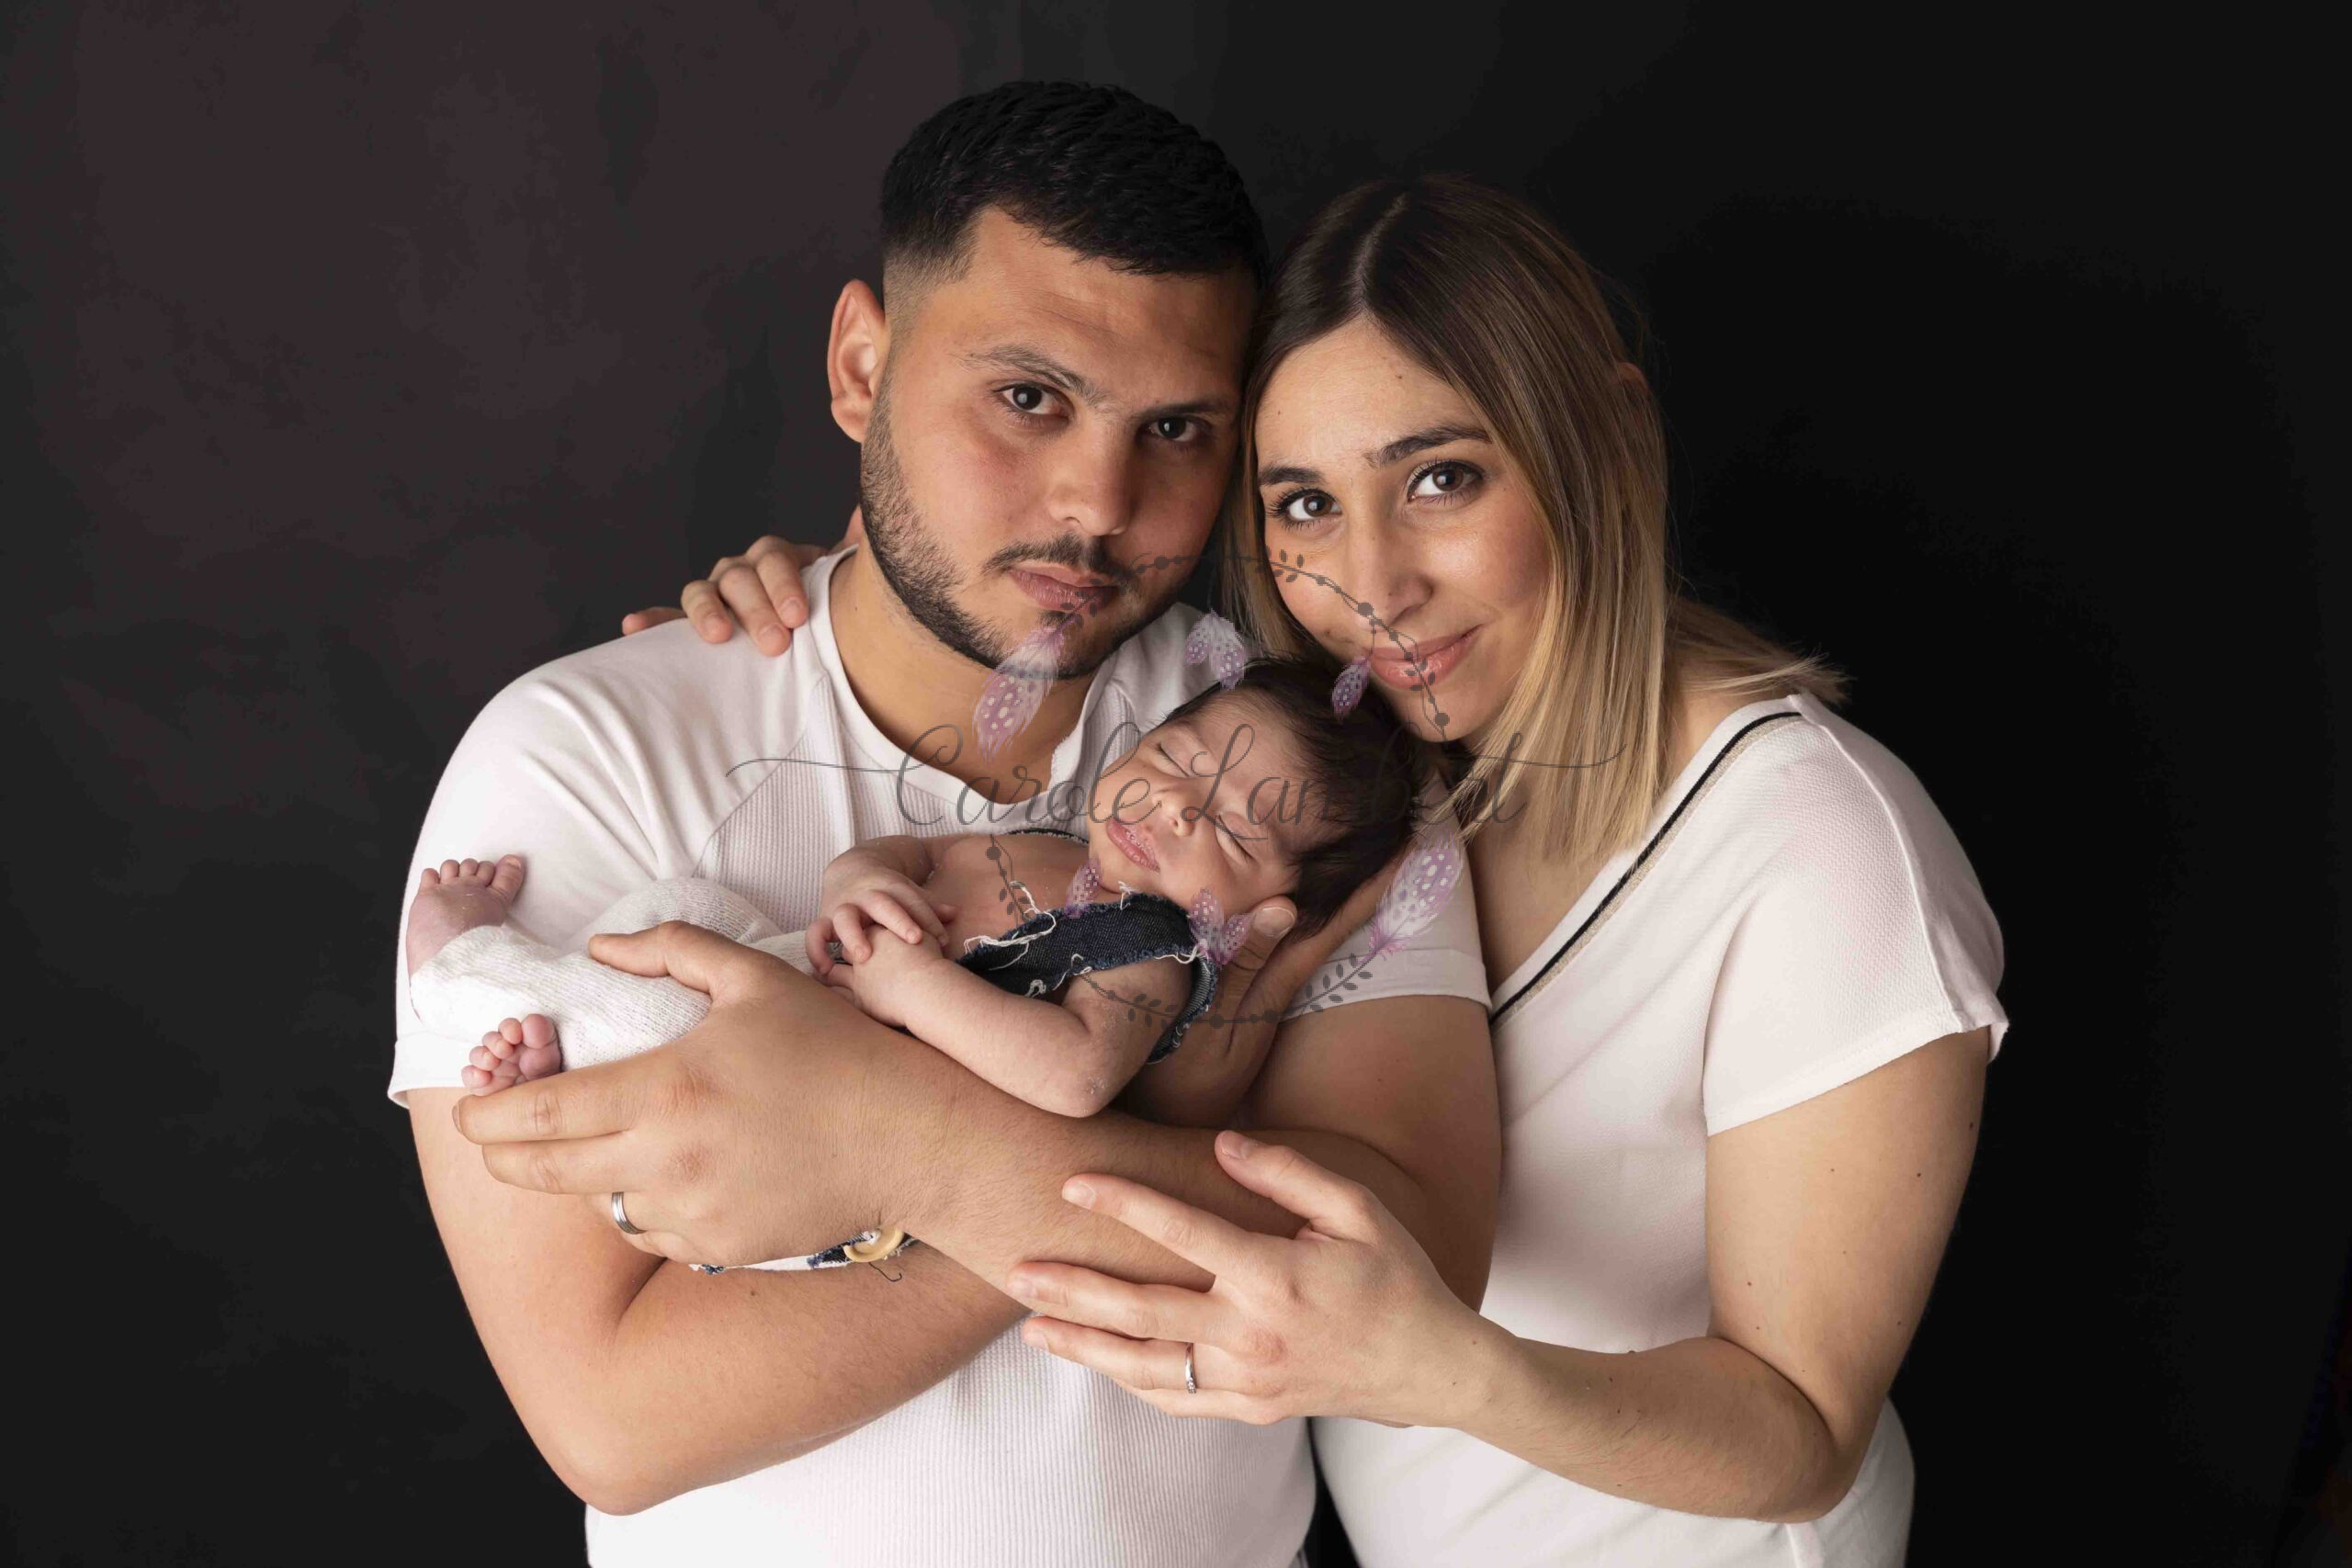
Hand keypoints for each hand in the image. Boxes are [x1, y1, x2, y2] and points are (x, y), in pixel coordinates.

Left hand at [449, 919, 931, 1266]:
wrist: (908, 1136)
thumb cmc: (834, 1049)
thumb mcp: (755, 978)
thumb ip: (671, 949)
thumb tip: (599, 948)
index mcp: (667, 1089)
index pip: (540, 1114)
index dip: (488, 1114)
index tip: (468, 1107)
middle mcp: (668, 1161)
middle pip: (545, 1173)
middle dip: (503, 1155)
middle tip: (495, 1139)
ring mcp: (693, 1213)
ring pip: (598, 1204)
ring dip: (582, 1177)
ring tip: (596, 1145)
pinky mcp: (720, 1248)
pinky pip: (651, 1232)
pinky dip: (640, 1206)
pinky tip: (661, 1175)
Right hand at [619, 509, 865, 652]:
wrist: (808, 630)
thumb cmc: (824, 605)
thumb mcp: (840, 579)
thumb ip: (850, 550)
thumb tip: (867, 516)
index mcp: (775, 558)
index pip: (773, 559)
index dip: (784, 585)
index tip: (799, 617)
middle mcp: (740, 571)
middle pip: (738, 578)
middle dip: (757, 609)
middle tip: (776, 643)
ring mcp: (714, 596)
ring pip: (701, 593)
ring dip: (707, 613)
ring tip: (719, 636)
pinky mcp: (691, 625)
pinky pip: (667, 620)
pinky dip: (651, 622)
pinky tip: (633, 626)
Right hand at [805, 864, 958, 978]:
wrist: (849, 871)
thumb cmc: (886, 891)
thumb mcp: (907, 893)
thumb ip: (927, 906)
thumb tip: (954, 914)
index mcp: (890, 887)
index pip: (911, 900)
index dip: (926, 917)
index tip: (941, 939)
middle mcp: (866, 896)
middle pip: (880, 903)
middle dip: (897, 920)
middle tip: (913, 940)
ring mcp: (843, 906)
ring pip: (844, 917)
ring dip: (853, 936)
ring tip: (862, 958)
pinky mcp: (824, 919)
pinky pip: (815, 934)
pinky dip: (817, 951)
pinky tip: (825, 971)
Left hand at [1005, 1132, 1501, 1428]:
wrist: (1431, 1367)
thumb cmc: (1396, 1277)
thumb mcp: (1357, 1210)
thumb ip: (1288, 1173)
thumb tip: (1224, 1143)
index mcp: (1276, 1275)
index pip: (1182, 1231)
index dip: (1123, 1203)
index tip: (1074, 1184)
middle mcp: (1252, 1333)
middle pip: (1142, 1310)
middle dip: (1073, 1288)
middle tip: (1015, 1270)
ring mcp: (1248, 1379)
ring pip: (1145, 1365)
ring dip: (1084, 1345)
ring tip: (1031, 1327)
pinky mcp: (1250, 1409)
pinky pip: (1176, 1398)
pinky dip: (1129, 1381)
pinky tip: (1096, 1360)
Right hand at [1157, 841, 1403, 1079]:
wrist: (1162, 1126)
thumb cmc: (1180, 1078)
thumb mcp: (1212, 1020)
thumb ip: (1244, 965)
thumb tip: (1287, 903)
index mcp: (1276, 980)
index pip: (1333, 926)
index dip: (1369, 889)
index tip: (1411, 849)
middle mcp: (1276, 981)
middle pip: (1329, 924)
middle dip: (1363, 882)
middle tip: (1403, 837)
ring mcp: (1258, 990)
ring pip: (1306, 933)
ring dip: (1336, 897)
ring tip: (1364, 857)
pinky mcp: (1236, 995)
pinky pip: (1276, 944)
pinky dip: (1294, 917)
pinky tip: (1296, 902)